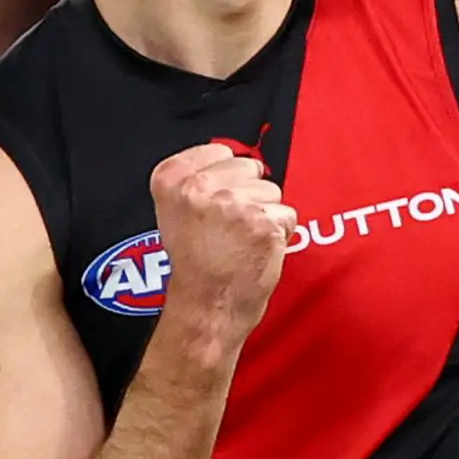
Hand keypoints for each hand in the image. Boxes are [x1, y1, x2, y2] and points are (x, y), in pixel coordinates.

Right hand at [151, 143, 296, 340]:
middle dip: (248, 194)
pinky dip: (279, 234)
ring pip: (271, 190)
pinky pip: (286, 215)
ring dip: (264, 214)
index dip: (225, 179)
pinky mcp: (263, 223)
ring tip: (241, 242)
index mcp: (171, 180)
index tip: (213, 206)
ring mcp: (233, 204)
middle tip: (228, 229)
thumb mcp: (174, 212)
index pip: (218, 151)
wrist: (206, 308)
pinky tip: (256, 251)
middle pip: (248, 166)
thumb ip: (196, 179)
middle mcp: (199, 187)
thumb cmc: (195, 266)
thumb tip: (231, 156)